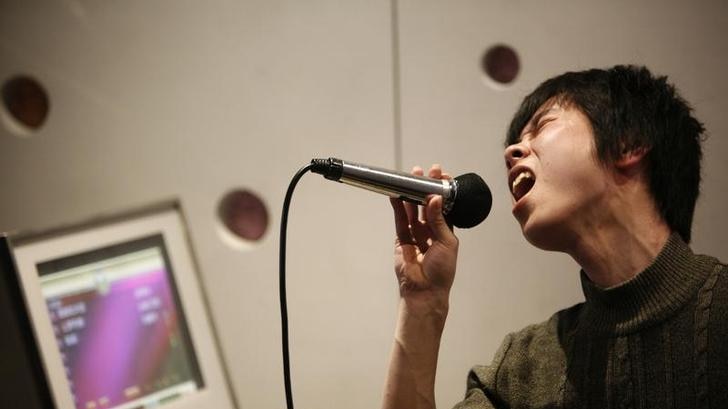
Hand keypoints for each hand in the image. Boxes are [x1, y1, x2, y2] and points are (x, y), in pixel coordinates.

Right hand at [390, 165, 458, 304]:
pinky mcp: (401, 240)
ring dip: (411, 194)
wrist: (424, 290)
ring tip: (411, 177)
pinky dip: (398, 207)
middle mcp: (430, 232)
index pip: (445, 208)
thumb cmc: (441, 271)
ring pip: (412, 211)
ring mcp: (415, 235)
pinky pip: (400, 221)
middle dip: (426, 189)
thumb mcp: (446, 242)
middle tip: (425, 171)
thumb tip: (435, 198)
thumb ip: (439, 220)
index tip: (442, 177)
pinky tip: (397, 194)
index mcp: (446, 233)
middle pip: (427, 206)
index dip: (443, 193)